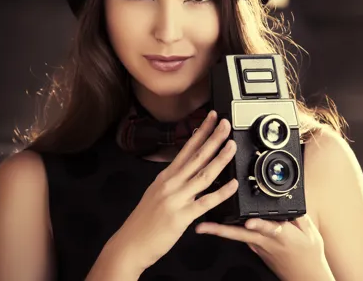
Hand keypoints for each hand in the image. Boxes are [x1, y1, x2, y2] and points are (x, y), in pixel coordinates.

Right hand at [103, 110, 237, 273]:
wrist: (129, 244)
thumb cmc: (144, 221)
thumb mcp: (157, 193)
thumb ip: (174, 180)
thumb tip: (190, 168)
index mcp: (166, 176)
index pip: (187, 148)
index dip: (201, 131)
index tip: (211, 118)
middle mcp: (171, 184)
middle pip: (197, 156)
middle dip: (213, 138)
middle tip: (225, 124)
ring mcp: (177, 199)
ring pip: (203, 174)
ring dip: (220, 158)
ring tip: (232, 146)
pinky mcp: (182, 216)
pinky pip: (206, 202)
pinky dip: (221, 192)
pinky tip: (233, 184)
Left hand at [194, 215, 333, 280]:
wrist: (305, 276)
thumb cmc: (309, 254)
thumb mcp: (309, 231)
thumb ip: (297, 213)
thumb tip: (289, 196)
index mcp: (282, 235)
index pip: (268, 228)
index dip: (258, 224)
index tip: (249, 221)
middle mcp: (266, 242)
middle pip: (240, 234)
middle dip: (220, 230)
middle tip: (202, 227)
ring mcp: (259, 247)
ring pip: (237, 237)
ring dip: (220, 231)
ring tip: (202, 226)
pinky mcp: (257, 250)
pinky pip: (242, 238)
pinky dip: (229, 231)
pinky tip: (217, 226)